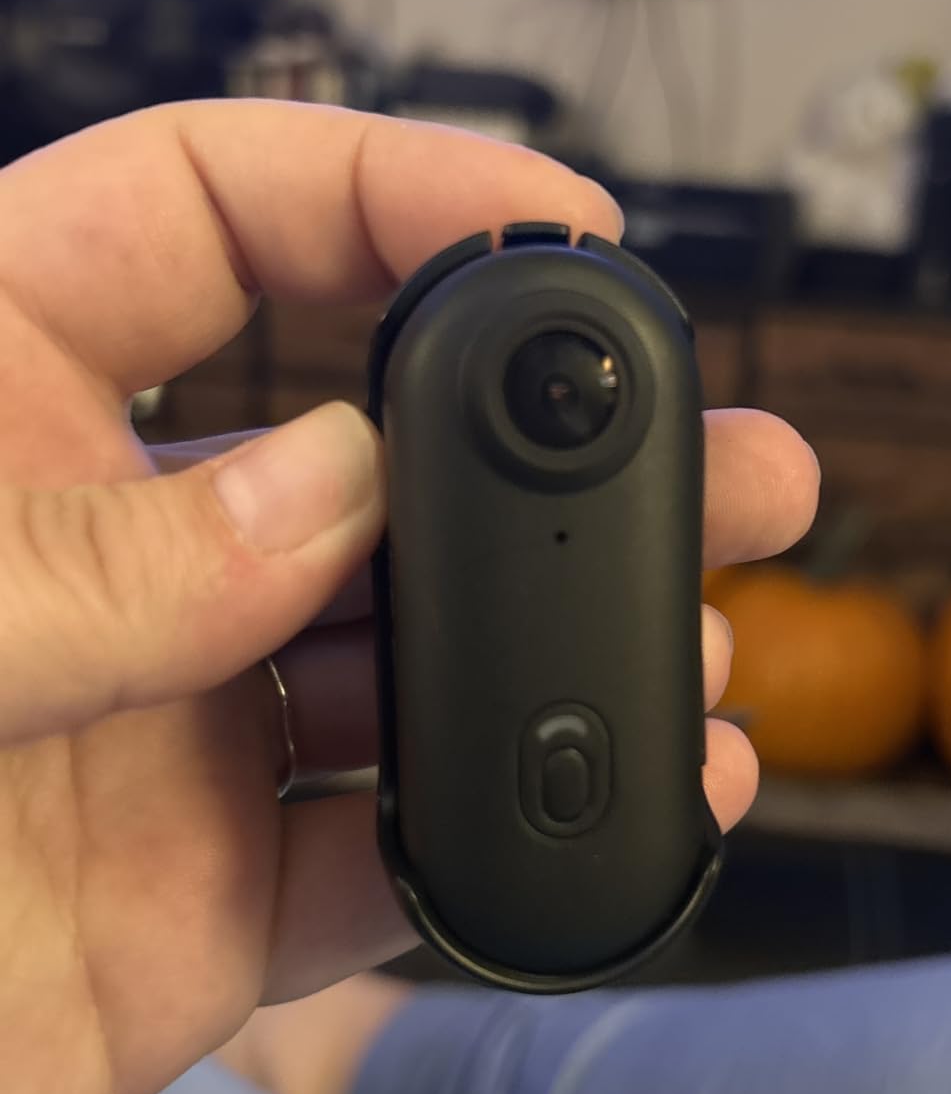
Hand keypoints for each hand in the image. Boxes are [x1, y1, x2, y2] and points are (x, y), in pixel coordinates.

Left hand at [0, 100, 818, 1093]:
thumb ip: (90, 559)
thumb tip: (329, 495)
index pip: (205, 219)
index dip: (384, 188)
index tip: (547, 220)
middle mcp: (101, 565)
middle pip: (367, 455)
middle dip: (551, 448)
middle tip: (716, 455)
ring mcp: (163, 737)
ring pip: (404, 661)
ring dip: (557, 648)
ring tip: (696, 650)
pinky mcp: (195, 904)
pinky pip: (380, 860)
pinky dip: (499, 842)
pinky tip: (616, 810)